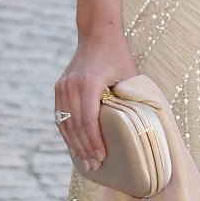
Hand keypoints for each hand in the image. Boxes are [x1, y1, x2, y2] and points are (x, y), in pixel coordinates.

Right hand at [54, 32, 138, 170]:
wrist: (97, 34)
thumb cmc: (118, 55)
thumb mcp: (129, 75)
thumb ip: (130, 98)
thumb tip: (140, 126)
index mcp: (89, 82)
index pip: (89, 119)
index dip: (94, 141)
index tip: (102, 157)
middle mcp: (72, 85)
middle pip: (75, 125)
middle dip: (85, 148)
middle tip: (95, 166)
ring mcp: (62, 86)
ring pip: (65, 123)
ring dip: (74, 144)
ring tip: (85, 161)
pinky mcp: (59, 88)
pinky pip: (60, 116)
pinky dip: (67, 133)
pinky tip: (75, 146)